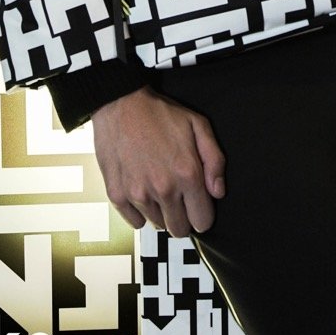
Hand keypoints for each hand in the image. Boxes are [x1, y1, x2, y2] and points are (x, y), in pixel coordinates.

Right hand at [92, 86, 225, 235]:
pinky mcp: (117, 195)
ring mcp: (138, 194)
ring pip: (157, 225)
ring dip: (161, 212)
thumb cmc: (160, 114)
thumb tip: (217, 192)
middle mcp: (163, 189)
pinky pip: (135, 222)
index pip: (202, 221)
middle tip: (179, 198)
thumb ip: (215, 160)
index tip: (198, 205)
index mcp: (187, 174)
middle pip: (179, 230)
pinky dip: (140, 211)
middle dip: (183, 218)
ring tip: (158, 187)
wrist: (121, 104)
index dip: (203, 214)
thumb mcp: (198, 125)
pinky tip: (142, 190)